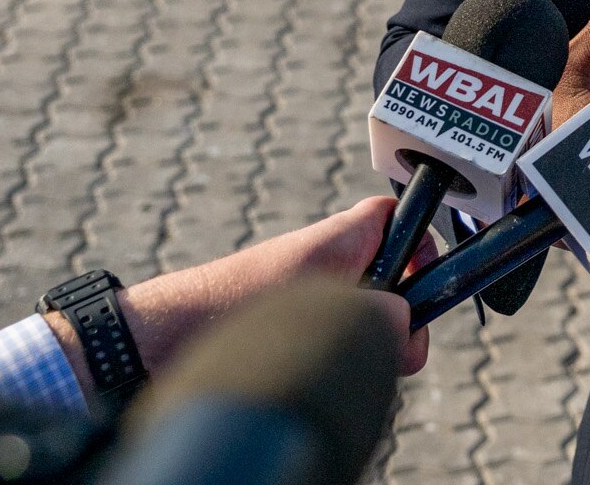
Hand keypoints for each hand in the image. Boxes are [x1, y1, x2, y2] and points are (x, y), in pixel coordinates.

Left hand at [51, 197, 431, 390]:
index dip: (421, 247)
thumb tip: (403, 326)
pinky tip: (328, 370)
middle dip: (402, 313)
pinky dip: (341, 353)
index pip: (399, 218)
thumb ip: (375, 305)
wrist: (162, 340)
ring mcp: (310, 296)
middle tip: (400, 349)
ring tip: (351, 361)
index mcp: (338, 238)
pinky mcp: (289, 327)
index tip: (426, 286)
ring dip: (368, 337)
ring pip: (366, 313)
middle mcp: (327, 262)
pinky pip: (336, 335)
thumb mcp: (320, 299)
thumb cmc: (228, 304)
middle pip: (393, 277)